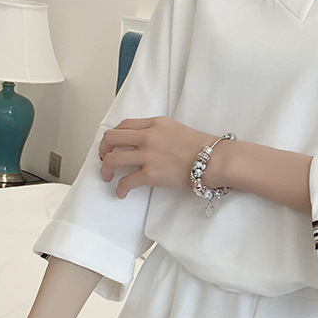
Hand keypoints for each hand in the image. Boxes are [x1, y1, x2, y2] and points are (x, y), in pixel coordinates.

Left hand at [98, 117, 214, 198]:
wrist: (214, 160)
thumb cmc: (203, 148)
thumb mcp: (178, 130)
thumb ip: (160, 132)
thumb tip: (150, 143)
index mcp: (155, 123)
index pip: (125, 125)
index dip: (114, 136)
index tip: (113, 145)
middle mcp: (148, 136)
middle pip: (111, 138)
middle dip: (103, 149)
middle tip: (104, 159)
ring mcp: (148, 155)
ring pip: (113, 159)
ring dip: (106, 169)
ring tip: (108, 177)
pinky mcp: (150, 174)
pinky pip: (126, 181)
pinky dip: (120, 188)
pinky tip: (121, 193)